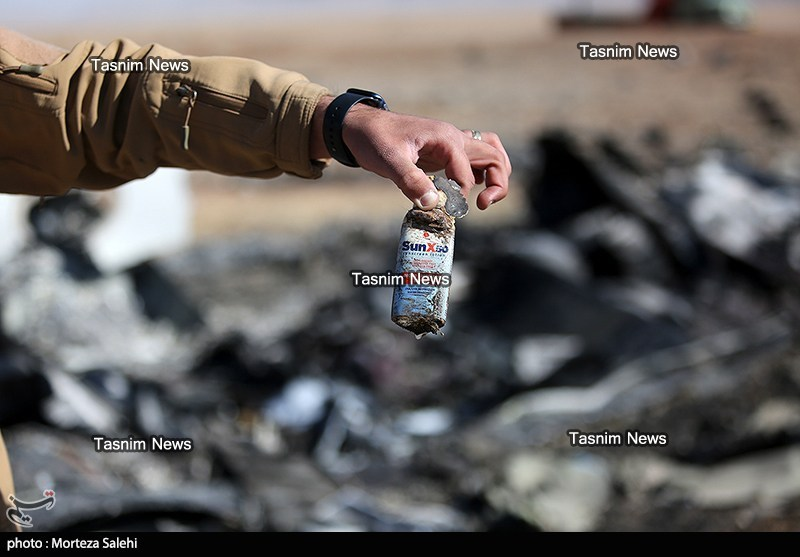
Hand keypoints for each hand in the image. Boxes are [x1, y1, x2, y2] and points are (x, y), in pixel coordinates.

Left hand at [312, 97, 510, 209]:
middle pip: (493, 156)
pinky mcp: (443, 152)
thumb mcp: (389, 161)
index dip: (461, 193)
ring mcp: (450, 144)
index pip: (467, 170)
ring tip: (485, 199)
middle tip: (483, 205)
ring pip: (490, 153)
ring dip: (495, 174)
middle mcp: (453, 138)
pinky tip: (466, 190)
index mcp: (445, 138)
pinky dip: (479, 173)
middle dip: (497, 182)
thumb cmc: (373, 139)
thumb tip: (432, 205)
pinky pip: (473, 158)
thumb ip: (411, 181)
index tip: (448, 209)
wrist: (358, 126)